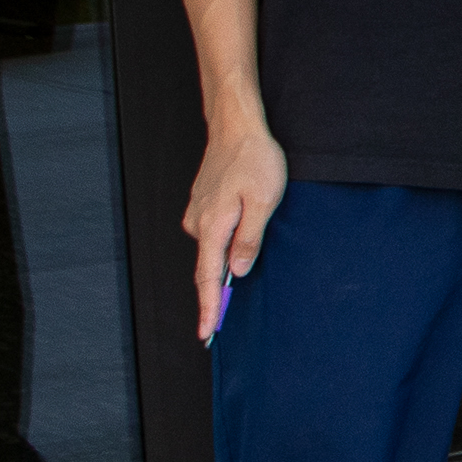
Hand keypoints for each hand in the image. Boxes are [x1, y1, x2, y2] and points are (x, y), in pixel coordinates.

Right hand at [184, 115, 285, 343]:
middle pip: (208, 267)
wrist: (237, 129)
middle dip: (214, 296)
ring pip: (212, 250)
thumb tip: (237, 272)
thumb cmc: (255, 160)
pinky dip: (222, 250)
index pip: (207, 277)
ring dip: (221, 269)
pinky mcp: (203, 207)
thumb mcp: (264, 201)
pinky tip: (235, 254)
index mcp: (213, 226)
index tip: (206, 333)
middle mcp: (198, 223)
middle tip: (219, 326)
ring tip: (231, 293)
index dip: (208, 307)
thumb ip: (250, 239)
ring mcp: (197, 214)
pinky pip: (213, 236)